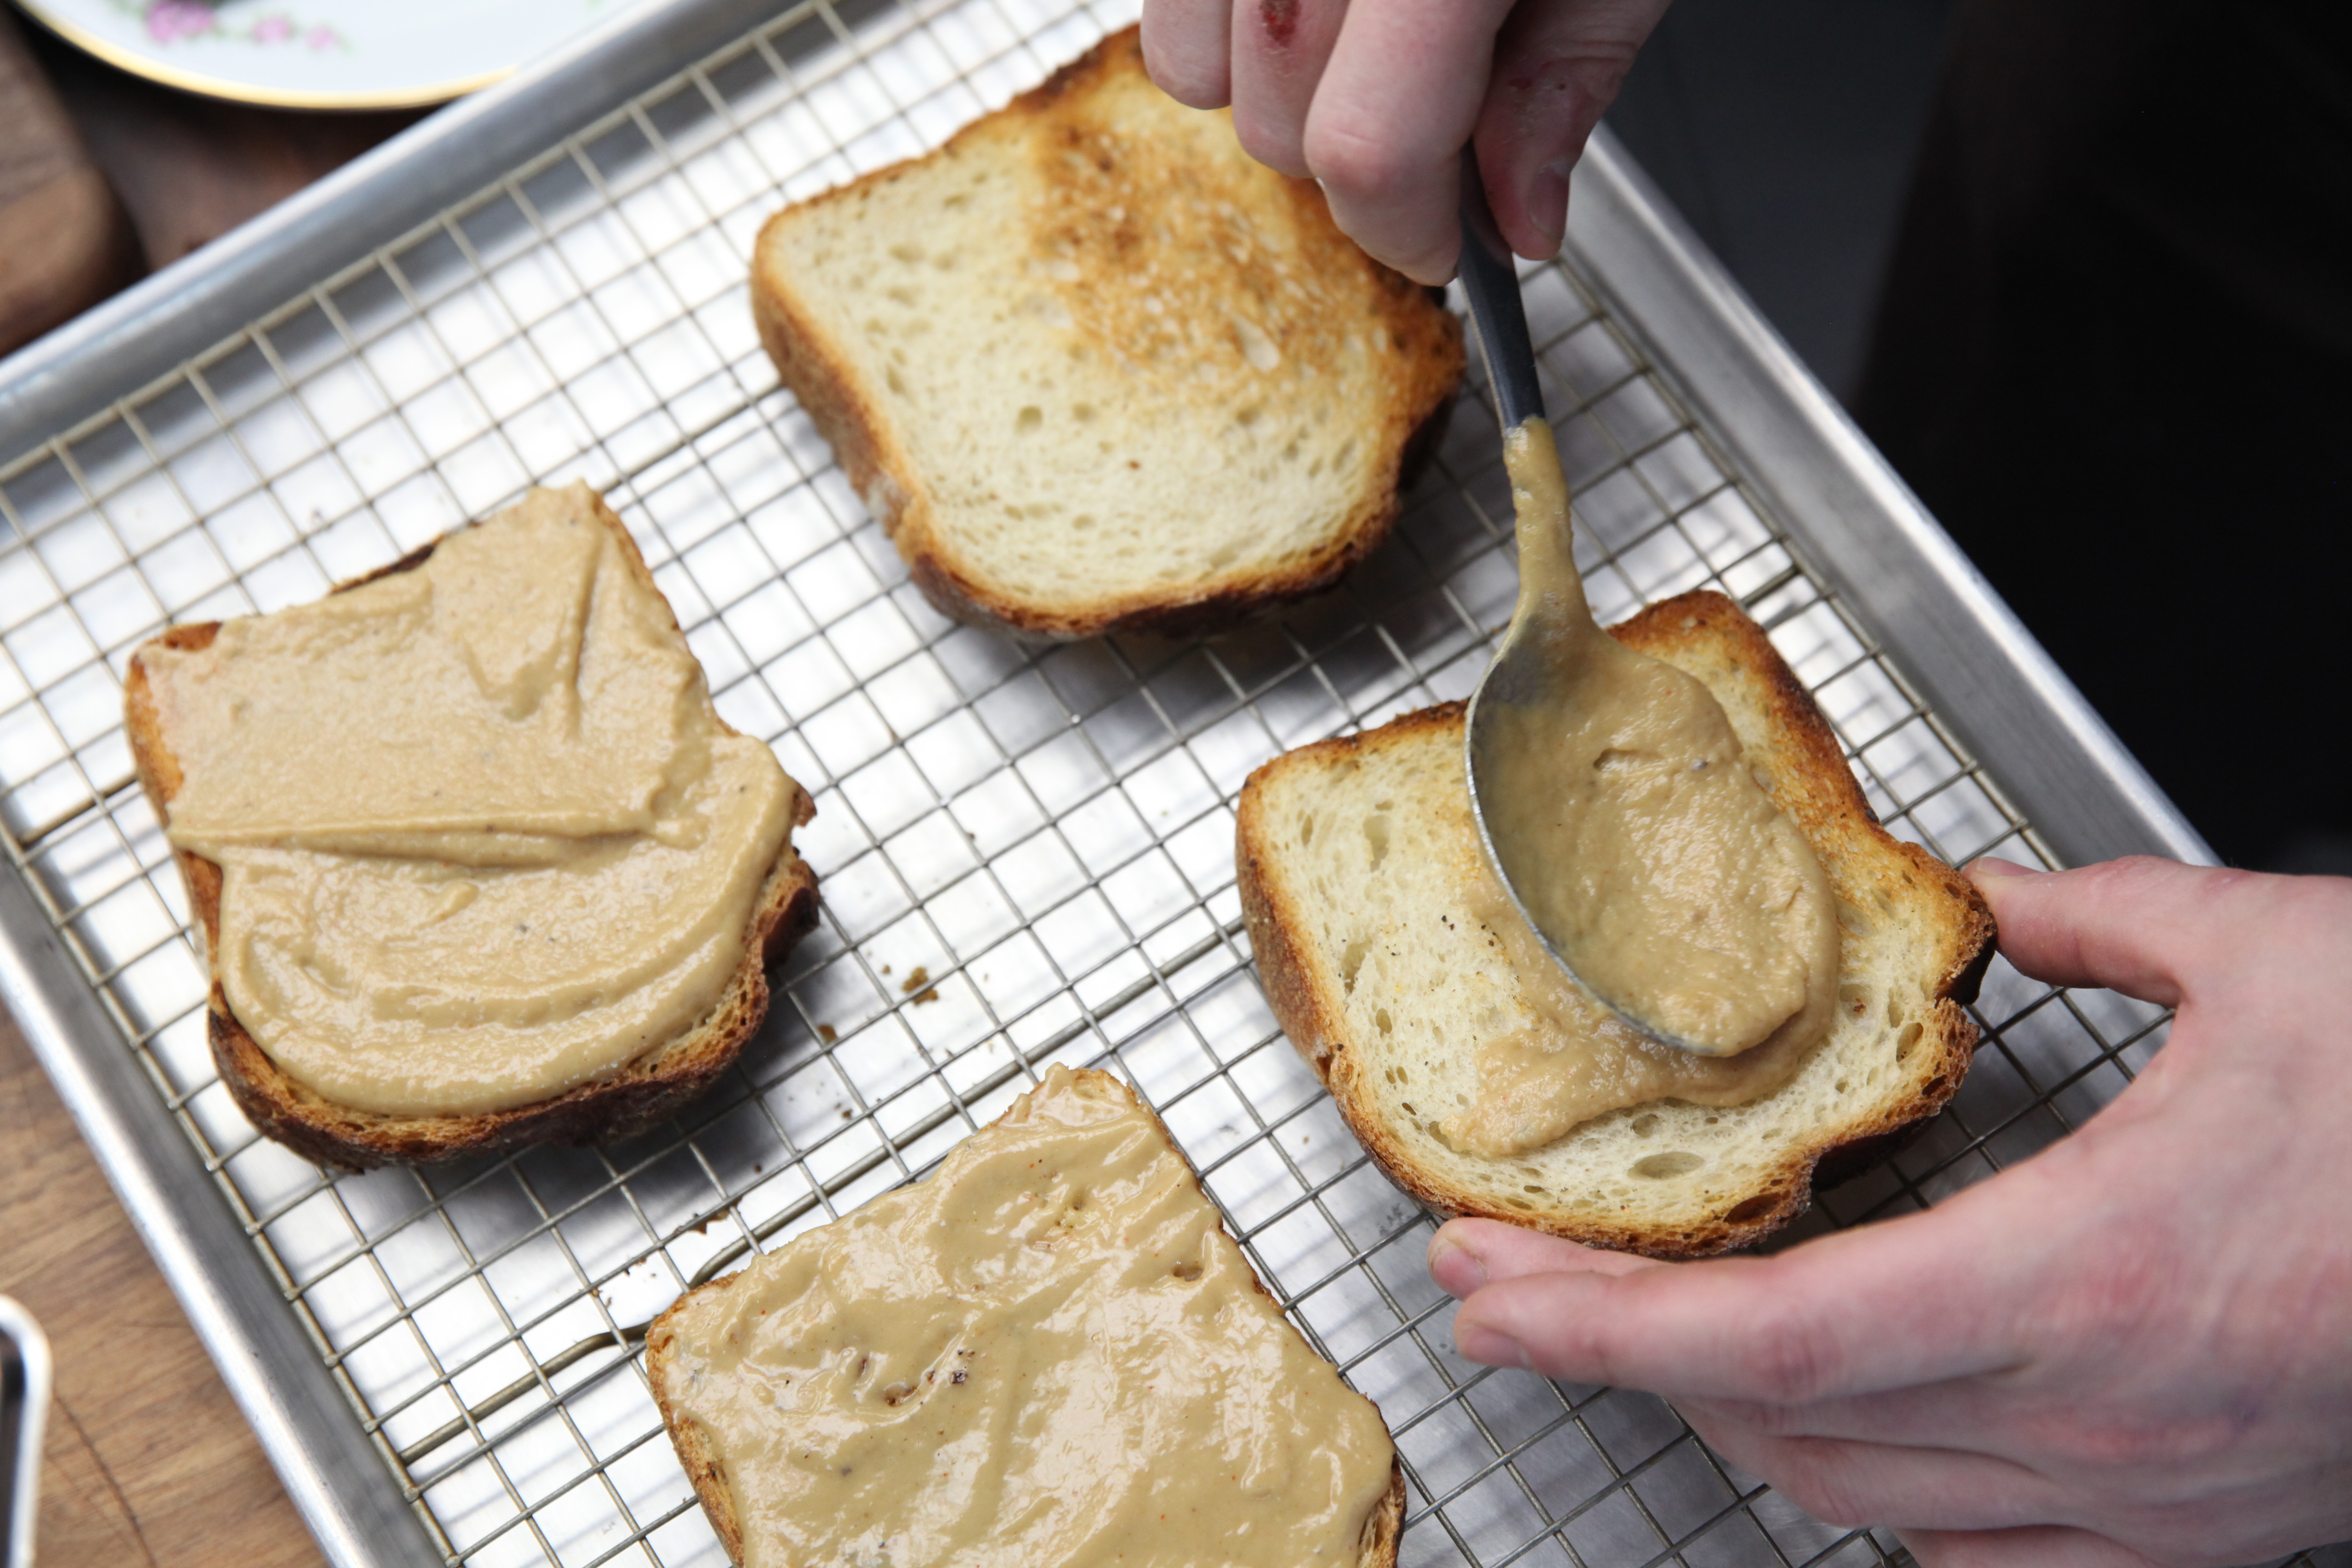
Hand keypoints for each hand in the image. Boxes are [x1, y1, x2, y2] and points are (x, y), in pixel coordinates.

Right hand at [1139, 0, 1673, 282]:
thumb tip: (1519, 218)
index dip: (1413, 226)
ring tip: (1361, 37)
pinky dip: (1222, 20)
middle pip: (1275, 122)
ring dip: (1270, 87)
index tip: (1455, 241)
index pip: (1370, 147)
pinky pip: (1163, 4)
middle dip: (1359, 155)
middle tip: (1441, 104)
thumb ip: (1568, 76)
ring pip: (1190, 68)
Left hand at [1427, 856, 2351, 1566]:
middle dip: (1618, 1366)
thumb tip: (1993, 896)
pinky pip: (1990, 1558)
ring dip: (1729, 1425)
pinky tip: (1836, 1441)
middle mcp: (2101, 1420)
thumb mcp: (2279, 961)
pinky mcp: (2214, 1535)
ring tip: (1636, 1346)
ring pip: (1867, 1500)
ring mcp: (2157, 1505)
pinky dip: (1875, 1496)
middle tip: (1508, 1295)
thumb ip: (2102, 922)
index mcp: (2089, 1279)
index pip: (1767, 1340)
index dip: (1599, 1324)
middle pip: (1782, 1428)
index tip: (1480, 1282)